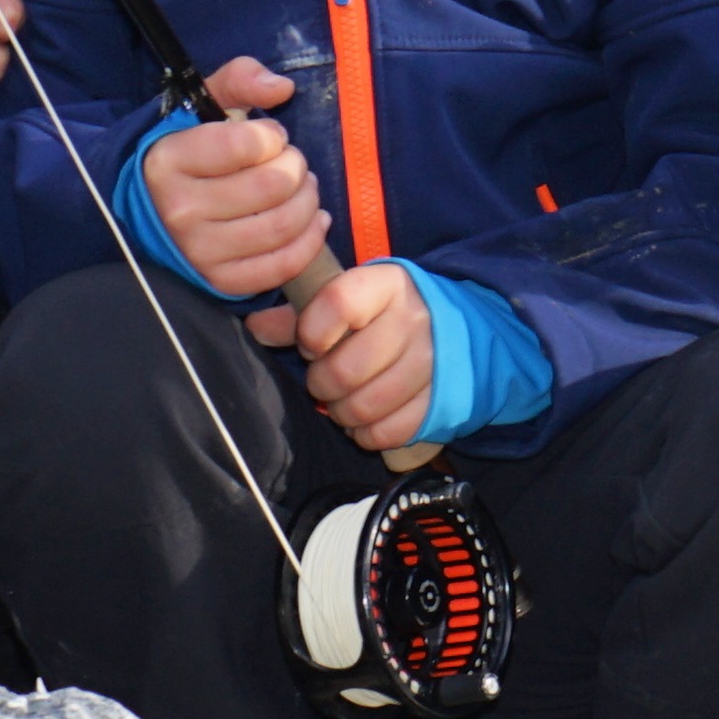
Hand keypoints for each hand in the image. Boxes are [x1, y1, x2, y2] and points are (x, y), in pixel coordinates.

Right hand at [136, 58, 330, 297]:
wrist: (150, 212)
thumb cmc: (186, 154)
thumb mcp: (201, 106)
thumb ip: (240, 80)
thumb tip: (282, 88)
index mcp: (169, 161)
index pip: (247, 144)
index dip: (272, 136)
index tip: (270, 137)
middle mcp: (179, 210)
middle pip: (273, 186)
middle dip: (296, 167)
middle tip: (291, 163)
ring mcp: (199, 252)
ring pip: (282, 225)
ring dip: (308, 201)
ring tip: (303, 188)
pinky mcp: (221, 282)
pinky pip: (282, 265)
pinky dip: (309, 239)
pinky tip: (312, 220)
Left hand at [256, 257, 438, 463]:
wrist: (462, 328)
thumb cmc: (386, 313)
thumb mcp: (350, 297)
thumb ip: (301, 312)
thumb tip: (256, 326)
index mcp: (387, 285)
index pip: (338, 303)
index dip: (312, 332)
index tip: (311, 343)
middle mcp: (414, 320)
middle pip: (345, 369)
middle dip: (321, 384)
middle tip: (324, 381)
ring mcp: (432, 363)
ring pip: (364, 406)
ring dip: (342, 412)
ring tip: (343, 401)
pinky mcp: (441, 401)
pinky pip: (389, 432)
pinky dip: (368, 433)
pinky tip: (366, 419)